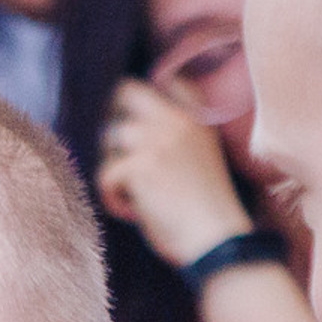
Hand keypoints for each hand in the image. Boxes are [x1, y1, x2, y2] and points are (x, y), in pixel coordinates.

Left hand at [96, 77, 254, 272]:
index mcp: (195, 118)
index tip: (138, 121)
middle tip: (120, 153)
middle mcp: (175, 121)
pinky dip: (112, 197)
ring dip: (112, 166)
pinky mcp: (139, 166)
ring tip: (132, 193)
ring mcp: (156, 140)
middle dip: (114, 120)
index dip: (143, 99)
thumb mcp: (201, 157)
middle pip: (125, 92)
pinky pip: (105, 174)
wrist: (216, 239)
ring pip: (110, 136)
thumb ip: (175, 137)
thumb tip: (127, 131)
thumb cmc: (207, 210)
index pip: (167, 81)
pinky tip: (132, 211)